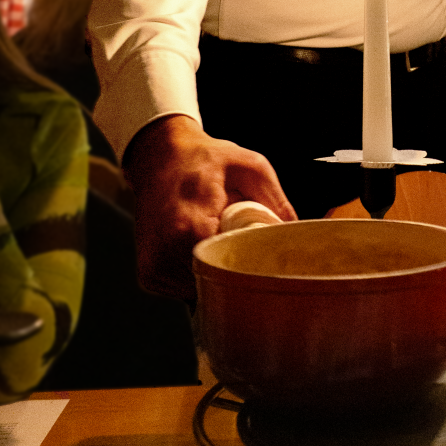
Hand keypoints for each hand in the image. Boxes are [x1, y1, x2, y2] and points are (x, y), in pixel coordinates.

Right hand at [123, 115, 296, 299]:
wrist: (159, 156)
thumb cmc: (204, 160)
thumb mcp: (249, 165)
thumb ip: (275, 198)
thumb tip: (296, 232)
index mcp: (190, 225)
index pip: (229, 270)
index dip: (252, 266)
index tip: (265, 257)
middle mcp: (165, 252)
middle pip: (216, 284)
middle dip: (237, 271)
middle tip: (249, 249)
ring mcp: (153, 267)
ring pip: (200, 289)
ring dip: (217, 273)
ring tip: (222, 242)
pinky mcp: (149, 274)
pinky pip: (184, 287)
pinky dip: (199, 273)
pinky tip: (203, 248)